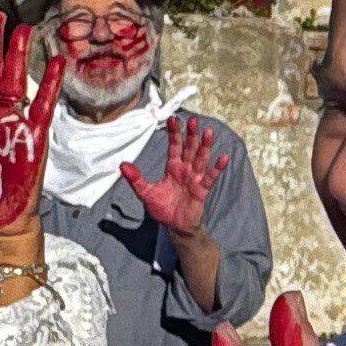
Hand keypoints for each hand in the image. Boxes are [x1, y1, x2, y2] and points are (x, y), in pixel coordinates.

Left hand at [122, 116, 227, 237]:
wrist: (174, 226)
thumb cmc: (162, 208)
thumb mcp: (145, 192)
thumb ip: (136, 178)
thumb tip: (122, 165)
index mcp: (172, 167)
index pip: (174, 146)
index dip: (174, 133)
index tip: (173, 119)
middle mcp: (185, 169)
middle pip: (189, 148)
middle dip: (191, 134)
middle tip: (194, 120)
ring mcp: (194, 178)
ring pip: (200, 159)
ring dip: (205, 146)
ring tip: (208, 132)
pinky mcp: (201, 190)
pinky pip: (210, 177)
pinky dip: (217, 168)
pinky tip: (223, 157)